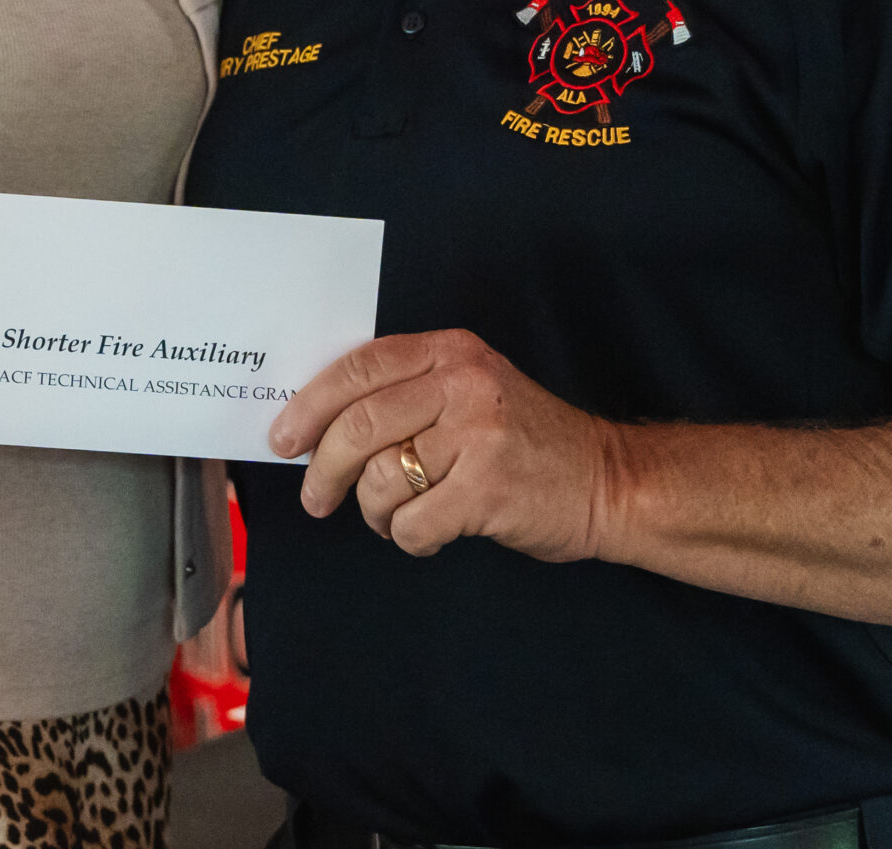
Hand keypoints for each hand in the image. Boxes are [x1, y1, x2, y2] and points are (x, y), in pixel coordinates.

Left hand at [269, 329, 619, 560]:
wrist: (608, 481)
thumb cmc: (526, 442)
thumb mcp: (471, 391)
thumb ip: (408, 393)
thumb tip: (318, 424)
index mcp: (451, 353)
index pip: (359, 368)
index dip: (310, 404)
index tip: (283, 438)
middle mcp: (462, 385)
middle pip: (357, 426)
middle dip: (324, 470)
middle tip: (316, 497)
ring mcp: (476, 436)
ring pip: (379, 480)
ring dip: (374, 512)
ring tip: (395, 516)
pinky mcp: (487, 489)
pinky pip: (411, 523)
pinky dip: (409, 538)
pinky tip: (429, 533)